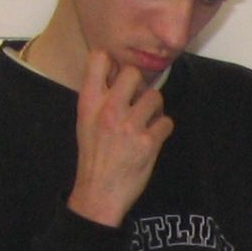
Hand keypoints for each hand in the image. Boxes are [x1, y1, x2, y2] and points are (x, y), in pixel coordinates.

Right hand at [68, 50, 173, 226]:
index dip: (112, 62)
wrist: (98, 192)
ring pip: (156, 96)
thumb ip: (99, 95)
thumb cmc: (93, 154)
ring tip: (146, 121)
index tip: (116, 76)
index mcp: (89, 101)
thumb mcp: (85, 120)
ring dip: (155, 109)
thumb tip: (117, 72)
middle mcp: (109, 109)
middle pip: (134, 72)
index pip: (99, 58)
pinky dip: (162, 130)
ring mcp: (129, 125)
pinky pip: (166, 122)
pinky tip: (151, 138)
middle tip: (137, 101)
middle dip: (139, 85)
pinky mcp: (148, 142)